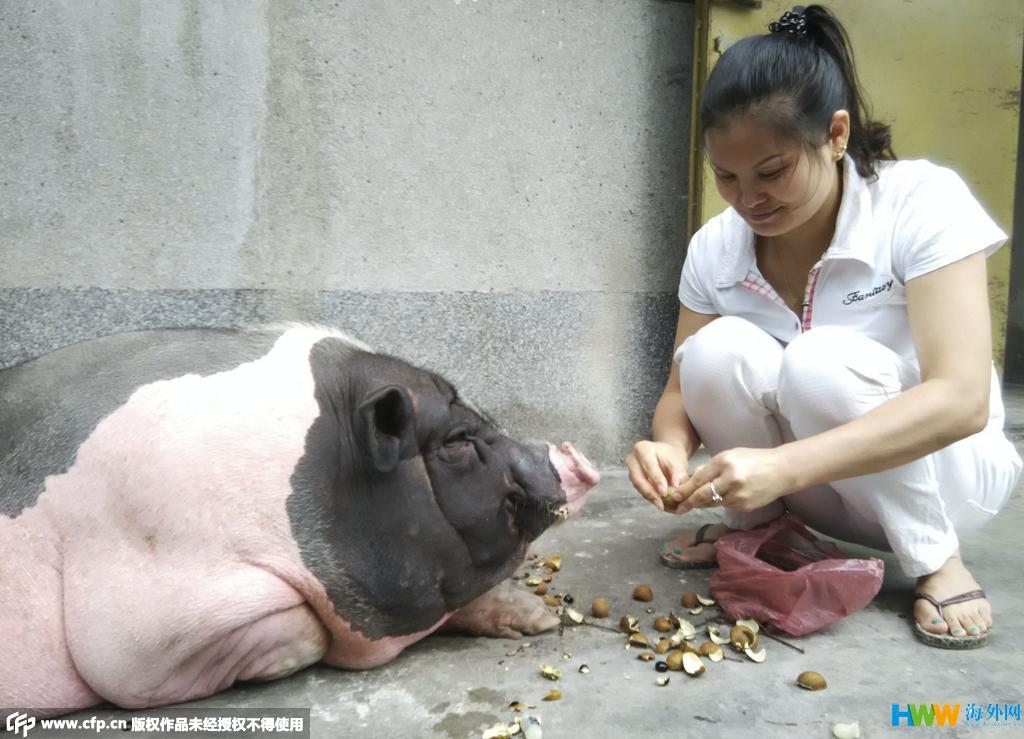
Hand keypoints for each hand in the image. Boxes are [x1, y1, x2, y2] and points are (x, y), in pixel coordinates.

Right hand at [625, 440, 689, 511]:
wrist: (666, 456)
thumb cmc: (671, 456)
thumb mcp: (677, 461)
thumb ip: (678, 473)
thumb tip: (676, 487)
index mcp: (642, 449)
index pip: (649, 465)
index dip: (656, 479)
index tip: (664, 492)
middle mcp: (632, 459)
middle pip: (638, 478)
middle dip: (650, 492)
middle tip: (661, 504)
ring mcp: (631, 470)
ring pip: (638, 487)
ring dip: (650, 497)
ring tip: (663, 506)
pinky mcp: (634, 480)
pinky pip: (641, 491)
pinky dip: (651, 498)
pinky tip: (661, 504)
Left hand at [675, 447, 793, 511]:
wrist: (782, 471)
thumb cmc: (754, 459)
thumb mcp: (730, 455)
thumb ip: (710, 467)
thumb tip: (692, 479)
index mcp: (724, 462)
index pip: (698, 479)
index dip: (685, 489)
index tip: (674, 495)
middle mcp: (730, 479)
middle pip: (702, 495)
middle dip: (688, 503)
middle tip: (678, 508)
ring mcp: (738, 495)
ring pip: (713, 503)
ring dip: (702, 504)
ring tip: (693, 504)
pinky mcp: (744, 506)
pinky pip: (726, 505)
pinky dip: (719, 502)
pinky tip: (719, 498)